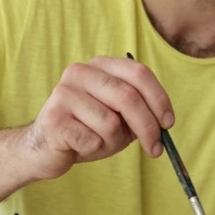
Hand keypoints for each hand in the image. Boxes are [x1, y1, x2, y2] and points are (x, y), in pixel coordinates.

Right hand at [22, 56, 172, 179]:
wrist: (46, 148)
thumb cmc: (89, 129)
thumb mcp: (119, 117)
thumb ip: (140, 112)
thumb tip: (164, 122)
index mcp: (100, 65)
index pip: (139, 73)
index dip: (159, 99)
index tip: (168, 123)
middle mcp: (79, 72)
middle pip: (128, 97)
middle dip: (148, 127)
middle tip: (156, 149)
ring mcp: (63, 93)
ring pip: (111, 123)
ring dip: (114, 142)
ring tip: (100, 141)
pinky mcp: (53, 119)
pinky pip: (92, 140)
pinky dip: (95, 149)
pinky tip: (81, 146)